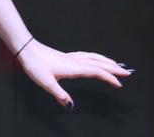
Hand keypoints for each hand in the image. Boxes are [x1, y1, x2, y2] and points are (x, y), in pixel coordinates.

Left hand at [17, 39, 133, 108]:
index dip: (109, 77)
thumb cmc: (35, 64)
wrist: (26, 48)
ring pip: (93, 57)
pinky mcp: (66, 56)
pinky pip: (86, 55)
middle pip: (99, 63)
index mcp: (73, 67)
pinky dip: (95, 57)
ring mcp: (71, 57)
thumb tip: (71, 105)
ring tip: (116, 64)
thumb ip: (59, 94)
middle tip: (127, 72)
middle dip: (114, 68)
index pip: (96, 72)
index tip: (120, 84)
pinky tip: (95, 59)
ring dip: (106, 61)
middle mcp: (75, 61)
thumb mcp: (45, 82)